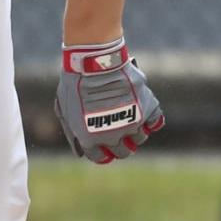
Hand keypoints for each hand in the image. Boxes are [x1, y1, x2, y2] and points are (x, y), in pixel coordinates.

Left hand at [54, 38, 163, 164]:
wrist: (94, 64)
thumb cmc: (75, 83)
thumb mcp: (64, 109)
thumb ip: (72, 130)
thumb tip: (80, 147)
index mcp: (91, 139)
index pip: (100, 157)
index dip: (101, 152)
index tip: (103, 147)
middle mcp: (113, 136)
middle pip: (123, 152)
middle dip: (120, 145)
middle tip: (119, 135)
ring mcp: (133, 124)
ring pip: (139, 139)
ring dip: (135, 132)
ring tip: (129, 119)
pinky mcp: (148, 110)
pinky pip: (155, 123)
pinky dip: (151, 121)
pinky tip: (144, 113)